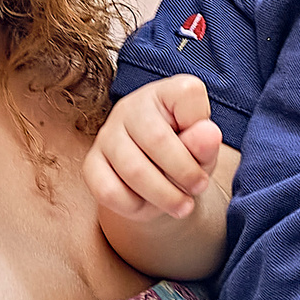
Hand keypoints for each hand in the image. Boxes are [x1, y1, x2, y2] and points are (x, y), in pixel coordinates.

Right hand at [84, 75, 223, 222]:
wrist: (156, 178)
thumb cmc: (184, 155)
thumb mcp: (204, 150)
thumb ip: (206, 143)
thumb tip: (209, 134)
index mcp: (165, 92)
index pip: (187, 94)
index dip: (204, 129)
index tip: (206, 152)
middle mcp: (131, 106)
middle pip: (157, 140)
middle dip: (185, 173)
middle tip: (199, 188)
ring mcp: (107, 134)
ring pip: (133, 170)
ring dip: (165, 196)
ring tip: (182, 205)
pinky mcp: (91, 163)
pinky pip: (109, 191)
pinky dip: (134, 207)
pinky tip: (148, 205)